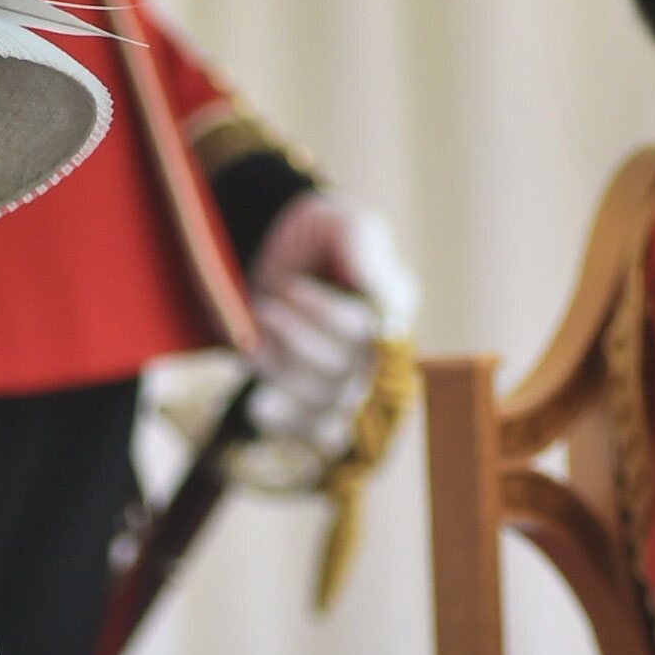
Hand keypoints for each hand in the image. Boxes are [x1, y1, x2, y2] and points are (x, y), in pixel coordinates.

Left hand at [245, 196, 417, 461]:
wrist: (274, 255)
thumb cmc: (315, 235)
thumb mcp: (338, 223)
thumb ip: (363, 248)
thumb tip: (388, 307)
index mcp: (393, 305)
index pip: (370, 331)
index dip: (325, 316)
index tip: (291, 287)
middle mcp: (379, 349)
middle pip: (346, 370)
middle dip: (298, 336)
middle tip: (269, 302)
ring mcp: (348, 379)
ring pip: (326, 401)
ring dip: (283, 367)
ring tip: (261, 329)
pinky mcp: (315, 401)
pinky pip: (310, 430)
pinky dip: (284, 419)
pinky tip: (260, 401)